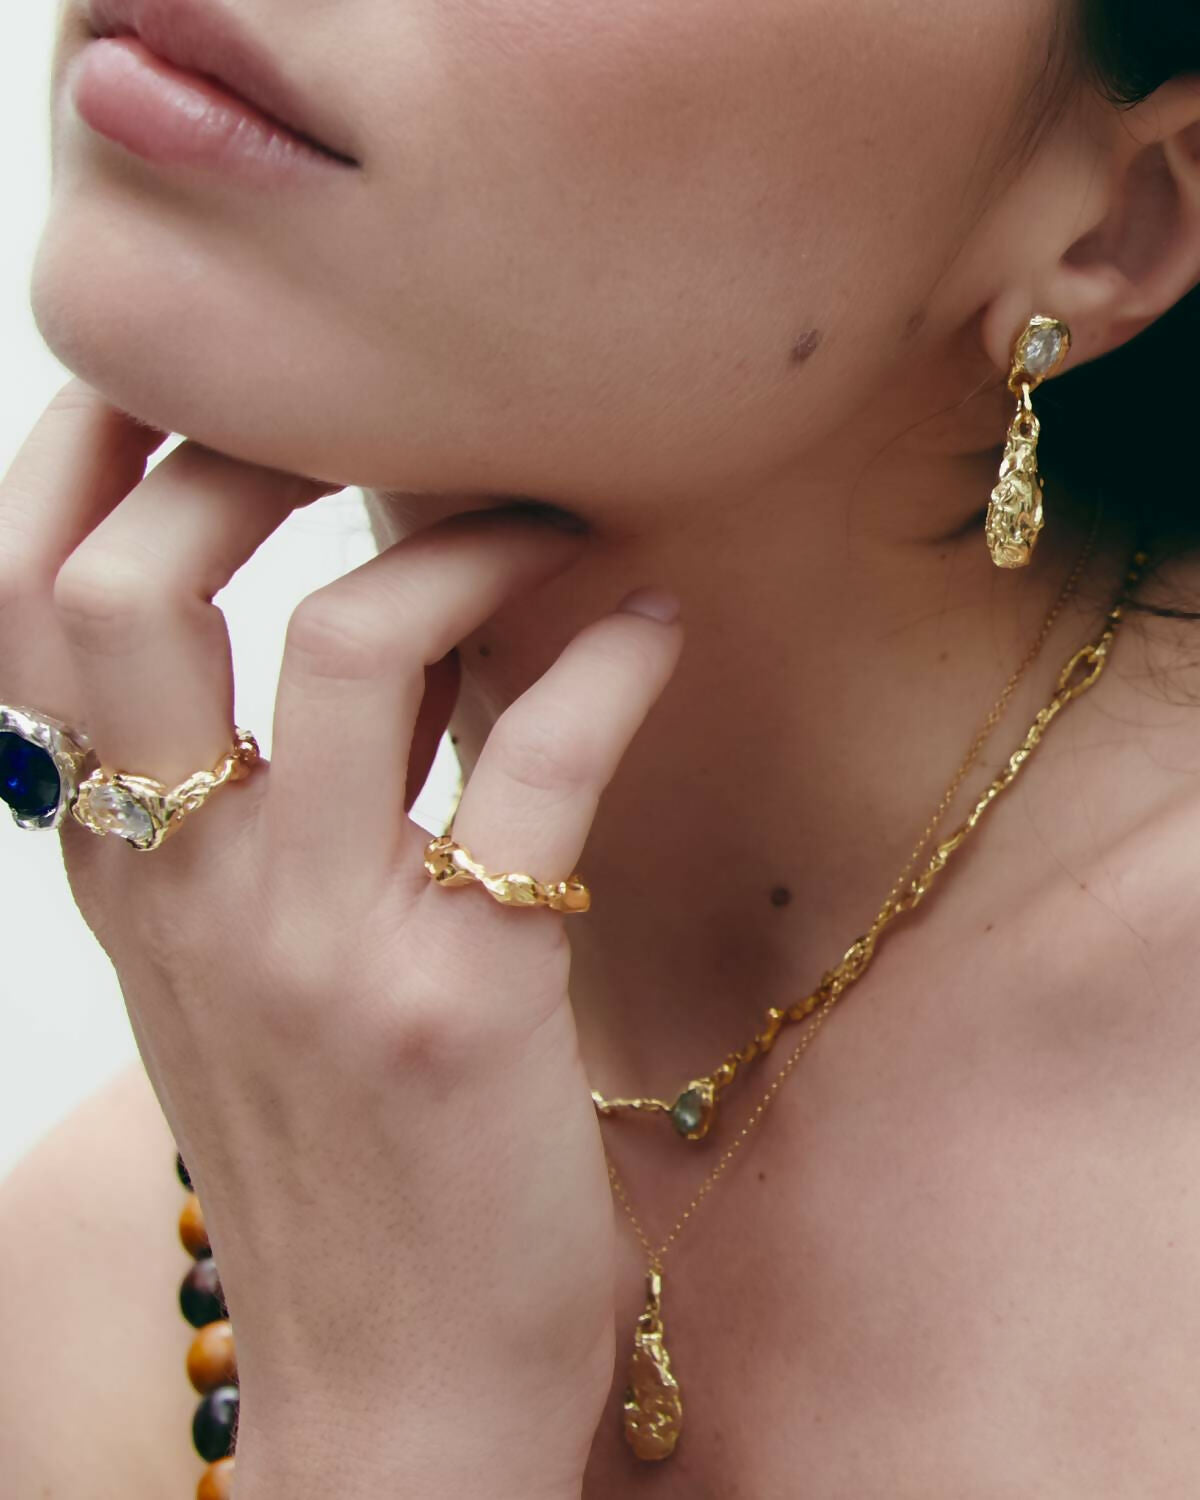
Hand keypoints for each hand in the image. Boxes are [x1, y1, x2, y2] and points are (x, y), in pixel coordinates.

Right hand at [0, 379, 684, 1497]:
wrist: (399, 1388)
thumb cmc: (338, 1159)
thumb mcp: (241, 977)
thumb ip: (260, 808)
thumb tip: (351, 622)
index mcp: (126, 879)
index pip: (26, 617)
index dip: (80, 467)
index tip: (187, 383)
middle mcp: (189, 894)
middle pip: (130, 589)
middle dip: (240, 459)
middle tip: (377, 427)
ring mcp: (315, 944)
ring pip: (342, 640)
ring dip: (460, 542)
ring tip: (549, 519)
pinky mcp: (459, 996)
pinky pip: (535, 765)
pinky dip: (607, 663)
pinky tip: (651, 629)